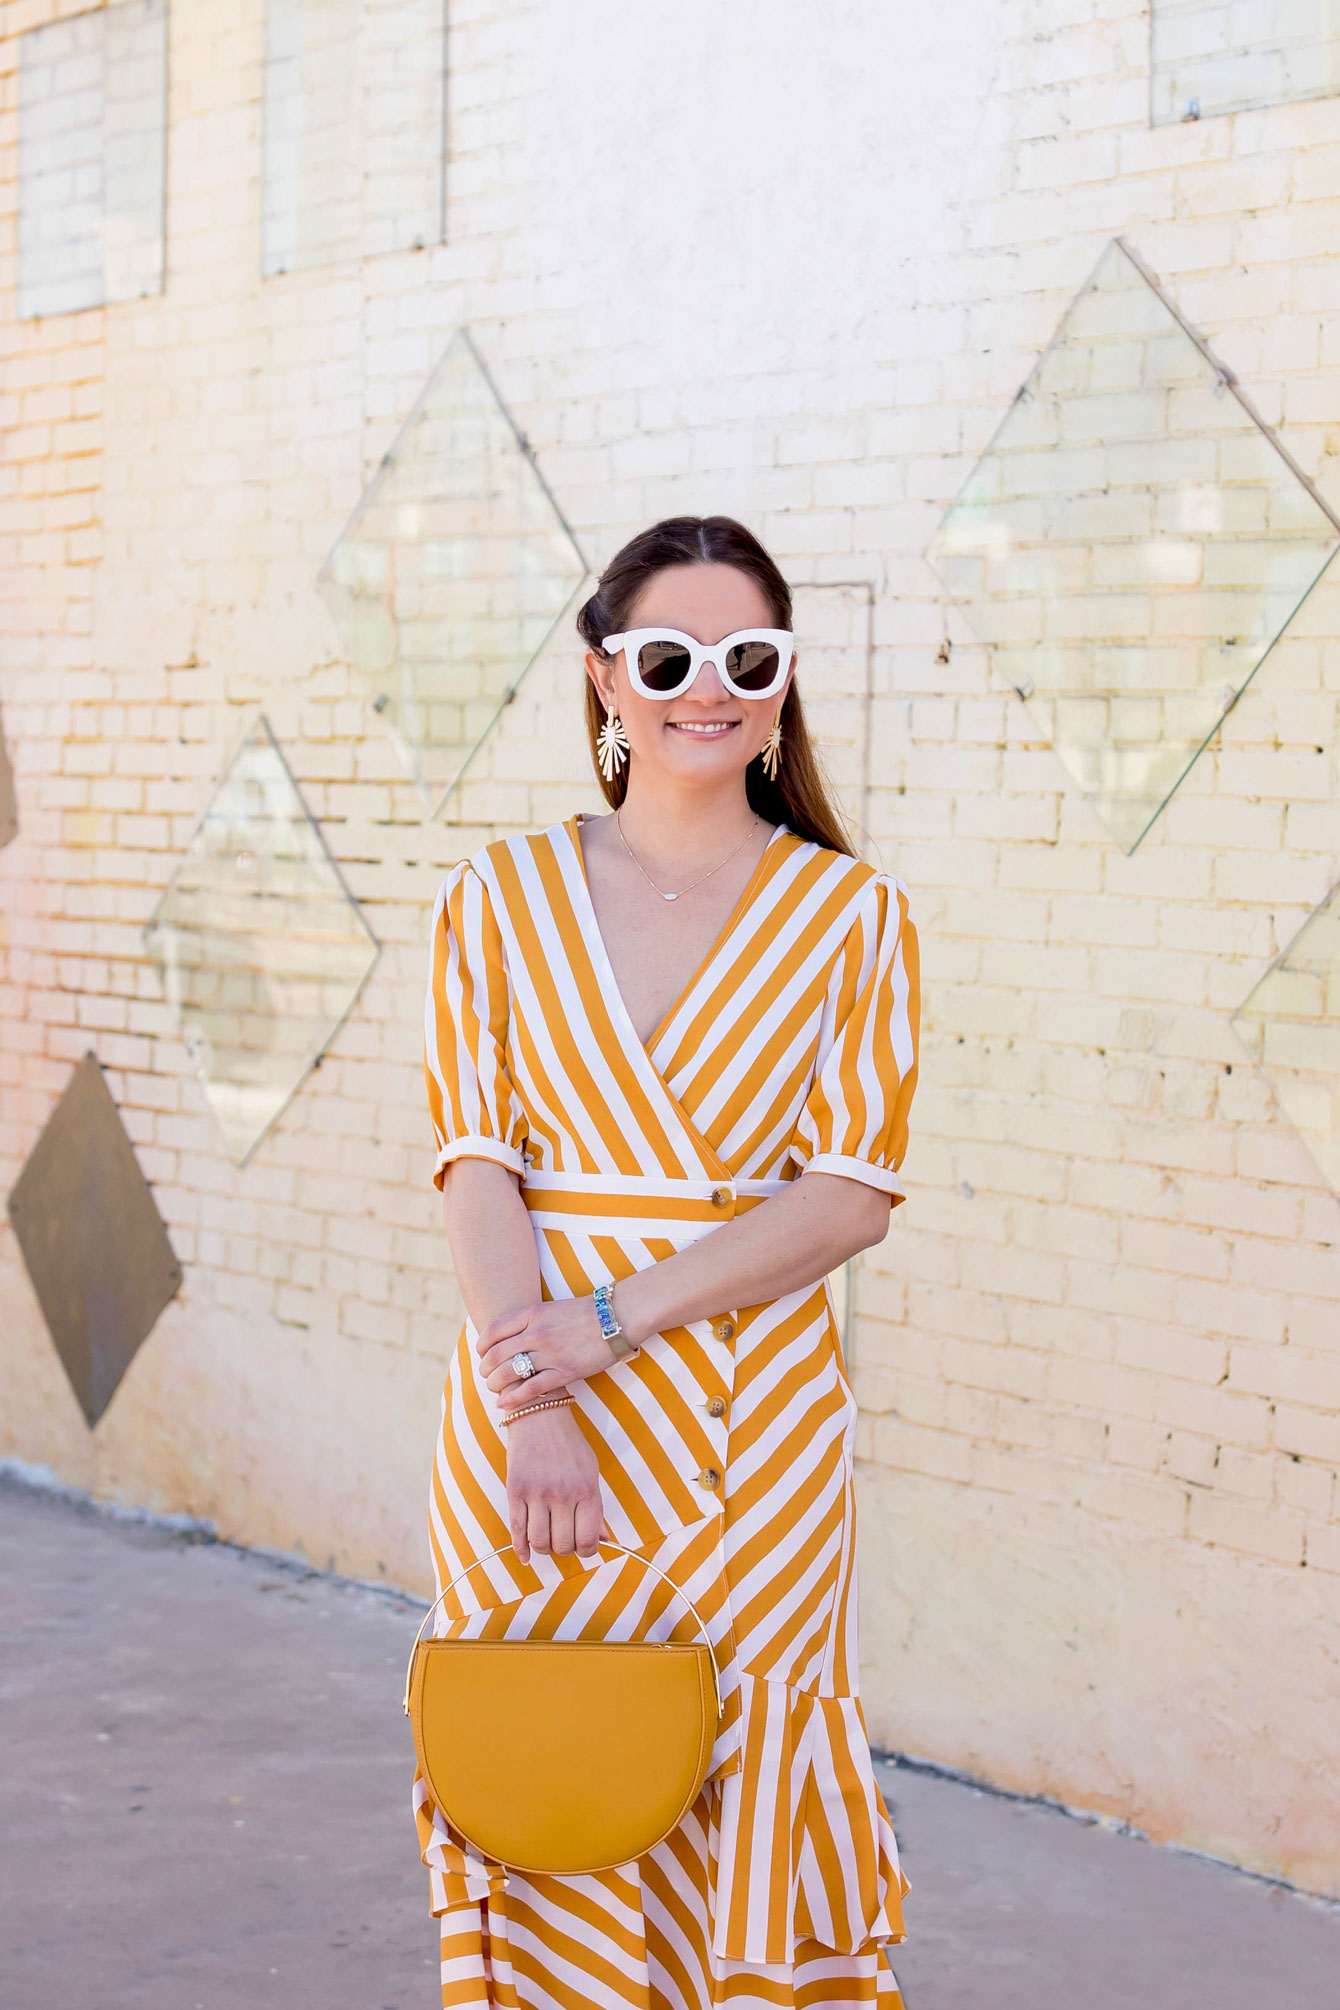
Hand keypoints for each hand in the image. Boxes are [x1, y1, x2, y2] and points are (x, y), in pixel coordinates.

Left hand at [478, 1296, 621, 1409]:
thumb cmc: (586, 1313)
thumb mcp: (552, 1309)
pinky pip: (529, 1390)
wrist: (618, 1316)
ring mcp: (550, 1354)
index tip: (482, 1354)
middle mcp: (537, 1333)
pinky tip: (504, 1405)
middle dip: (485, 1368)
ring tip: (494, 1389)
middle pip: (495, 1354)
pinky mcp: (564, 1373)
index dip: (482, 1345)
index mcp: (533, 1314)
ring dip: (495, 1384)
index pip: (493, 1331)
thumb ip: (531, 1321)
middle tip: (486, 1375)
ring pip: (507, 1373)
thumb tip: (510, 1337)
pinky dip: (512, 1399)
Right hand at [506, 1404, 605, 1562]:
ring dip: (544, 1548)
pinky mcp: (515, 1490)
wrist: (539, 1414)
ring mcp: (537, 1493)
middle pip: (563, 1545)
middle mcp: (563, 1494)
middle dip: (564, 1549)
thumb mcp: (590, 1472)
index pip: (588, 1540)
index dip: (587, 1551)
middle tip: (563, 1540)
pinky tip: (526, 1556)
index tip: (583, 1547)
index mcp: (587, 1489)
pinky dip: (520, 1549)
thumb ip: (596, 1508)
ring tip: (546, 1539)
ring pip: (539, 1542)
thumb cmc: (569, 1444)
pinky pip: (516, 1529)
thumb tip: (604, 1540)